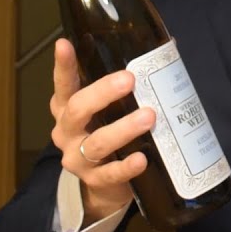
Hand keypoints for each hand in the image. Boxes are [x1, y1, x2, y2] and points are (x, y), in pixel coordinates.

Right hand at [49, 38, 155, 223]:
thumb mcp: (109, 109)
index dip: (63, 66)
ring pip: (96, 143)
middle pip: (77, 109)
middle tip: (129, 79)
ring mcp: (77, 159)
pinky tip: (142, 159)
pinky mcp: (94, 181)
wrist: (103, 187)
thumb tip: (167, 47)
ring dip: (122, 129)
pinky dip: (126, 167)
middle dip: (102, 93)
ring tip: (148, 116)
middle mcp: (67, 131)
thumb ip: (126, 85)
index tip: (64, 45)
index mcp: (67, 108)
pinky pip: (109, 174)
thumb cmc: (108, 132)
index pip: (64, 84)